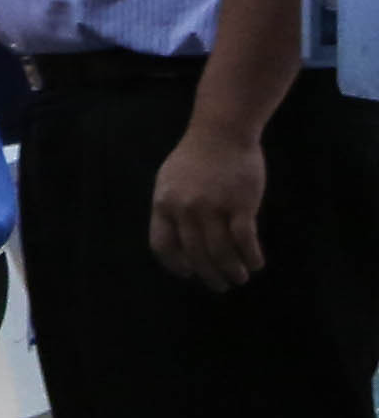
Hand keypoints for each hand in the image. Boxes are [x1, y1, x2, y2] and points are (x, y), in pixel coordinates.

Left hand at [151, 123, 269, 292]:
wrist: (221, 132)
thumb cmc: (196, 157)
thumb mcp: (170, 181)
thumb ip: (171, 208)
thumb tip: (177, 240)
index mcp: (164, 204)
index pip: (162, 245)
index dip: (175, 264)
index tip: (188, 273)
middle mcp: (185, 209)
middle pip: (195, 254)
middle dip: (208, 275)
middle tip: (220, 285)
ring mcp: (213, 207)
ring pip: (221, 252)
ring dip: (231, 270)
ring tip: (239, 278)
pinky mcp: (240, 204)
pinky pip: (244, 240)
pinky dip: (250, 256)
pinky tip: (255, 263)